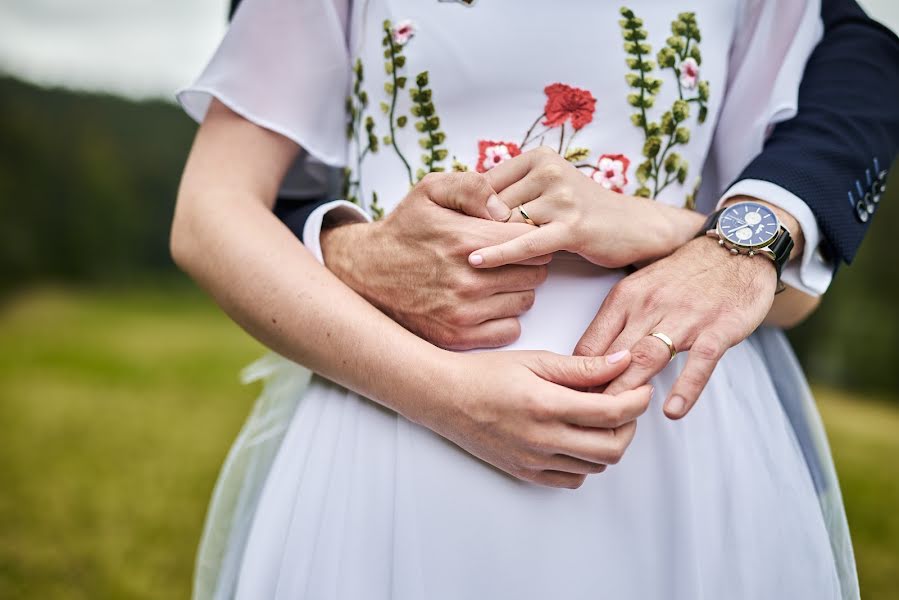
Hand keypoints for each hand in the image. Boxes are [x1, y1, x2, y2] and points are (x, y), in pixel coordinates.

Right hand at [321, 172, 550, 349]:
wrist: (364, 272)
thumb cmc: (403, 230)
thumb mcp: (431, 190)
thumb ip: (473, 187)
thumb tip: (506, 211)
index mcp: (466, 240)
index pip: (531, 241)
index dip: (528, 236)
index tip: (515, 237)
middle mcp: (468, 280)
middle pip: (535, 272)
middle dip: (525, 262)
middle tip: (506, 258)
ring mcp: (463, 313)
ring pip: (525, 301)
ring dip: (516, 290)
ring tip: (493, 280)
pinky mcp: (457, 337)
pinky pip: (510, 330)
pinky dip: (504, 318)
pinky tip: (486, 304)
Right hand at [420, 348, 652, 487]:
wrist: (444, 397)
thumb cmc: (484, 374)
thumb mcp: (535, 360)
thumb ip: (582, 366)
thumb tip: (621, 362)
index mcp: (546, 405)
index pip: (611, 413)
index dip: (636, 402)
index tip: (641, 390)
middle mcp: (542, 439)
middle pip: (611, 448)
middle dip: (629, 427)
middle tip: (625, 407)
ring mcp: (534, 460)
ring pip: (595, 466)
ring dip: (607, 444)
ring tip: (598, 420)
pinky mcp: (526, 473)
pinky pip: (571, 479)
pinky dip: (584, 463)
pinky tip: (577, 440)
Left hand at [459, 147, 703, 268]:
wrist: (634, 227)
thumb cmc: (582, 213)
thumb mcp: (546, 191)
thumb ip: (511, 193)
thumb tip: (462, 204)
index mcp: (538, 158)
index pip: (484, 183)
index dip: (464, 210)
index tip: (441, 229)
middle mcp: (549, 170)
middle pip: (492, 204)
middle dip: (471, 229)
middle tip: (442, 249)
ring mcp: (562, 197)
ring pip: (506, 224)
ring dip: (485, 243)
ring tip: (454, 261)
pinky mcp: (572, 226)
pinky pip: (527, 243)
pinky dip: (499, 254)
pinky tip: (475, 261)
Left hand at [574, 236, 777, 418]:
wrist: (737, 249)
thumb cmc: (685, 273)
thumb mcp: (641, 287)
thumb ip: (618, 320)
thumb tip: (590, 358)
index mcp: (625, 297)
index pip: (591, 343)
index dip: (579, 376)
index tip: (572, 399)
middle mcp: (649, 305)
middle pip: (614, 355)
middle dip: (598, 389)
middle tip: (587, 418)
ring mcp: (685, 317)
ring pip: (648, 357)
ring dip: (630, 389)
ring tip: (620, 417)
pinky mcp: (718, 327)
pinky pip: (699, 361)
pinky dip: (686, 387)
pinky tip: (673, 410)